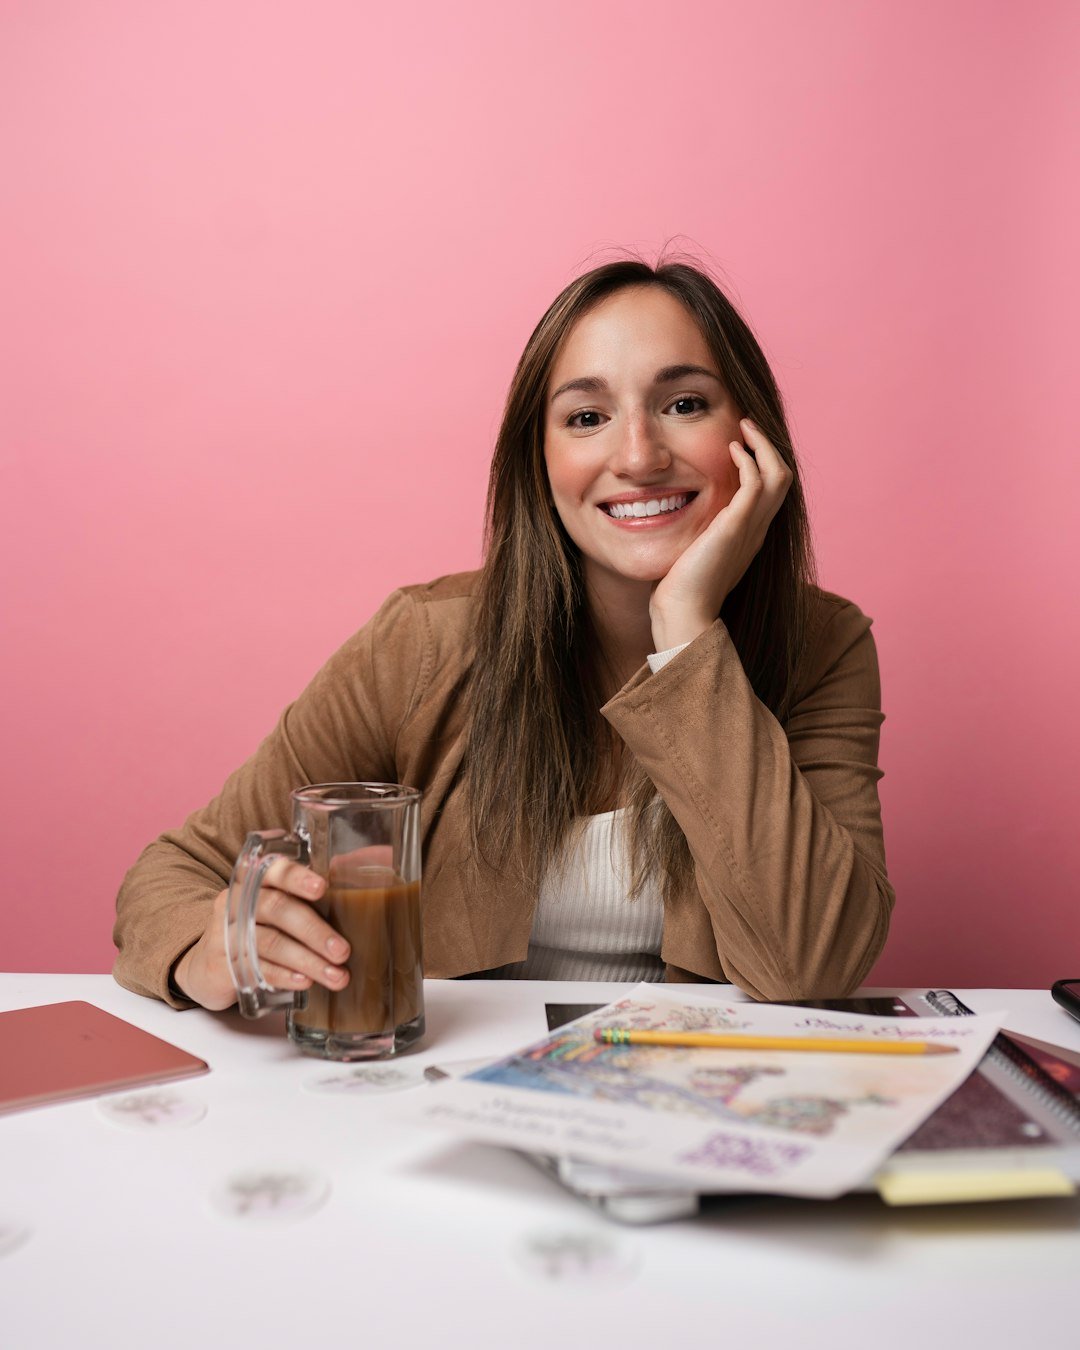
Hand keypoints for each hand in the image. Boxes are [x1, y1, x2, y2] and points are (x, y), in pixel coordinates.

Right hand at [172, 859, 350, 1010]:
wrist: (208, 965)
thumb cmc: (257, 929)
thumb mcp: (275, 907)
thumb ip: (306, 898)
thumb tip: (359, 893)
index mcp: (255, 879)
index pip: (275, 870)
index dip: (298, 878)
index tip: (322, 888)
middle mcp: (238, 900)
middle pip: (278, 910)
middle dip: (314, 931)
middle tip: (342, 950)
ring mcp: (226, 932)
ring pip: (271, 943)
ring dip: (308, 960)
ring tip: (335, 975)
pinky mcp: (221, 963)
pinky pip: (257, 968)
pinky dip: (284, 976)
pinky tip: (305, 982)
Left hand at [649, 418, 792, 650]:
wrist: (683, 611)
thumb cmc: (681, 588)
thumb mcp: (695, 551)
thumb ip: (698, 532)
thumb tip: (675, 515)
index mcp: (750, 534)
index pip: (771, 490)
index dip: (762, 462)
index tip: (741, 443)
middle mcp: (758, 529)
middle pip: (783, 478)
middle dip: (768, 447)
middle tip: (747, 426)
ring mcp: (751, 527)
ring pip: (779, 475)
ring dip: (764, 445)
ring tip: (744, 427)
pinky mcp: (737, 525)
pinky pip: (757, 482)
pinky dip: (750, 459)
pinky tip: (732, 449)